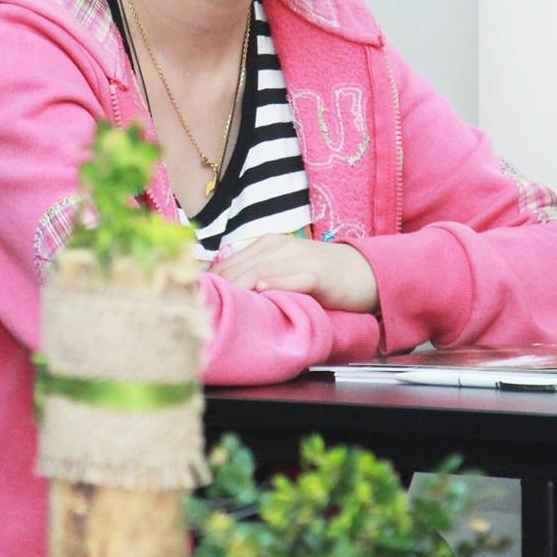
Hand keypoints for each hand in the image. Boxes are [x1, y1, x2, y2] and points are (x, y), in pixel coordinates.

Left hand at [210, 235, 379, 313]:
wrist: (365, 272)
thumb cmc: (321, 276)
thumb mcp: (283, 271)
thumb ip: (256, 276)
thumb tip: (222, 295)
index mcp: (265, 246)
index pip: (225, 264)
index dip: (207, 284)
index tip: (192, 302)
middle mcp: (278, 247)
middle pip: (236, 268)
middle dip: (217, 290)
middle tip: (199, 311)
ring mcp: (298, 258)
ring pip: (259, 270)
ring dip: (239, 288)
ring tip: (221, 305)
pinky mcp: (318, 274)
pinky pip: (294, 278)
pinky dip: (277, 284)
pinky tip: (264, 291)